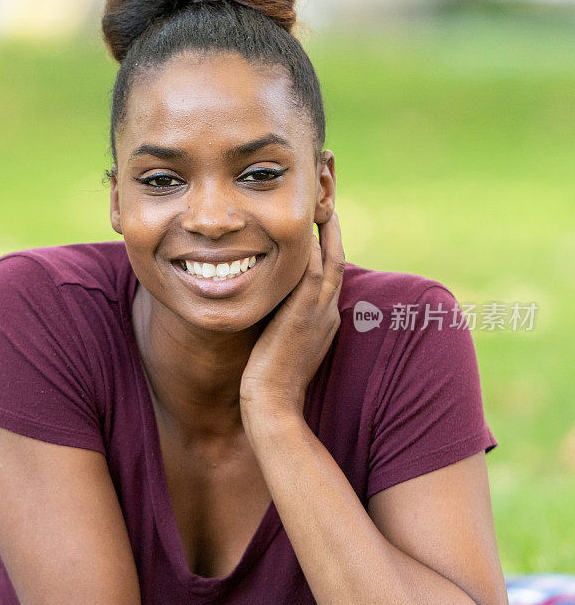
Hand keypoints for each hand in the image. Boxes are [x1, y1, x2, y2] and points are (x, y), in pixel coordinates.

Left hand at [239, 211, 344, 416]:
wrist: (273, 404)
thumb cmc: (269, 379)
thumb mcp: (281, 343)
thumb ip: (281, 319)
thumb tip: (267, 302)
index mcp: (324, 318)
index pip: (329, 272)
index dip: (327, 245)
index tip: (319, 223)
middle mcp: (328, 310)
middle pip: (337, 258)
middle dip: (333, 229)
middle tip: (327, 200)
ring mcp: (321, 311)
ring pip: (331, 258)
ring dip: (328, 228)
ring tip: (321, 200)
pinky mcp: (305, 312)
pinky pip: (313, 269)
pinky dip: (313, 246)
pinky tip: (305, 223)